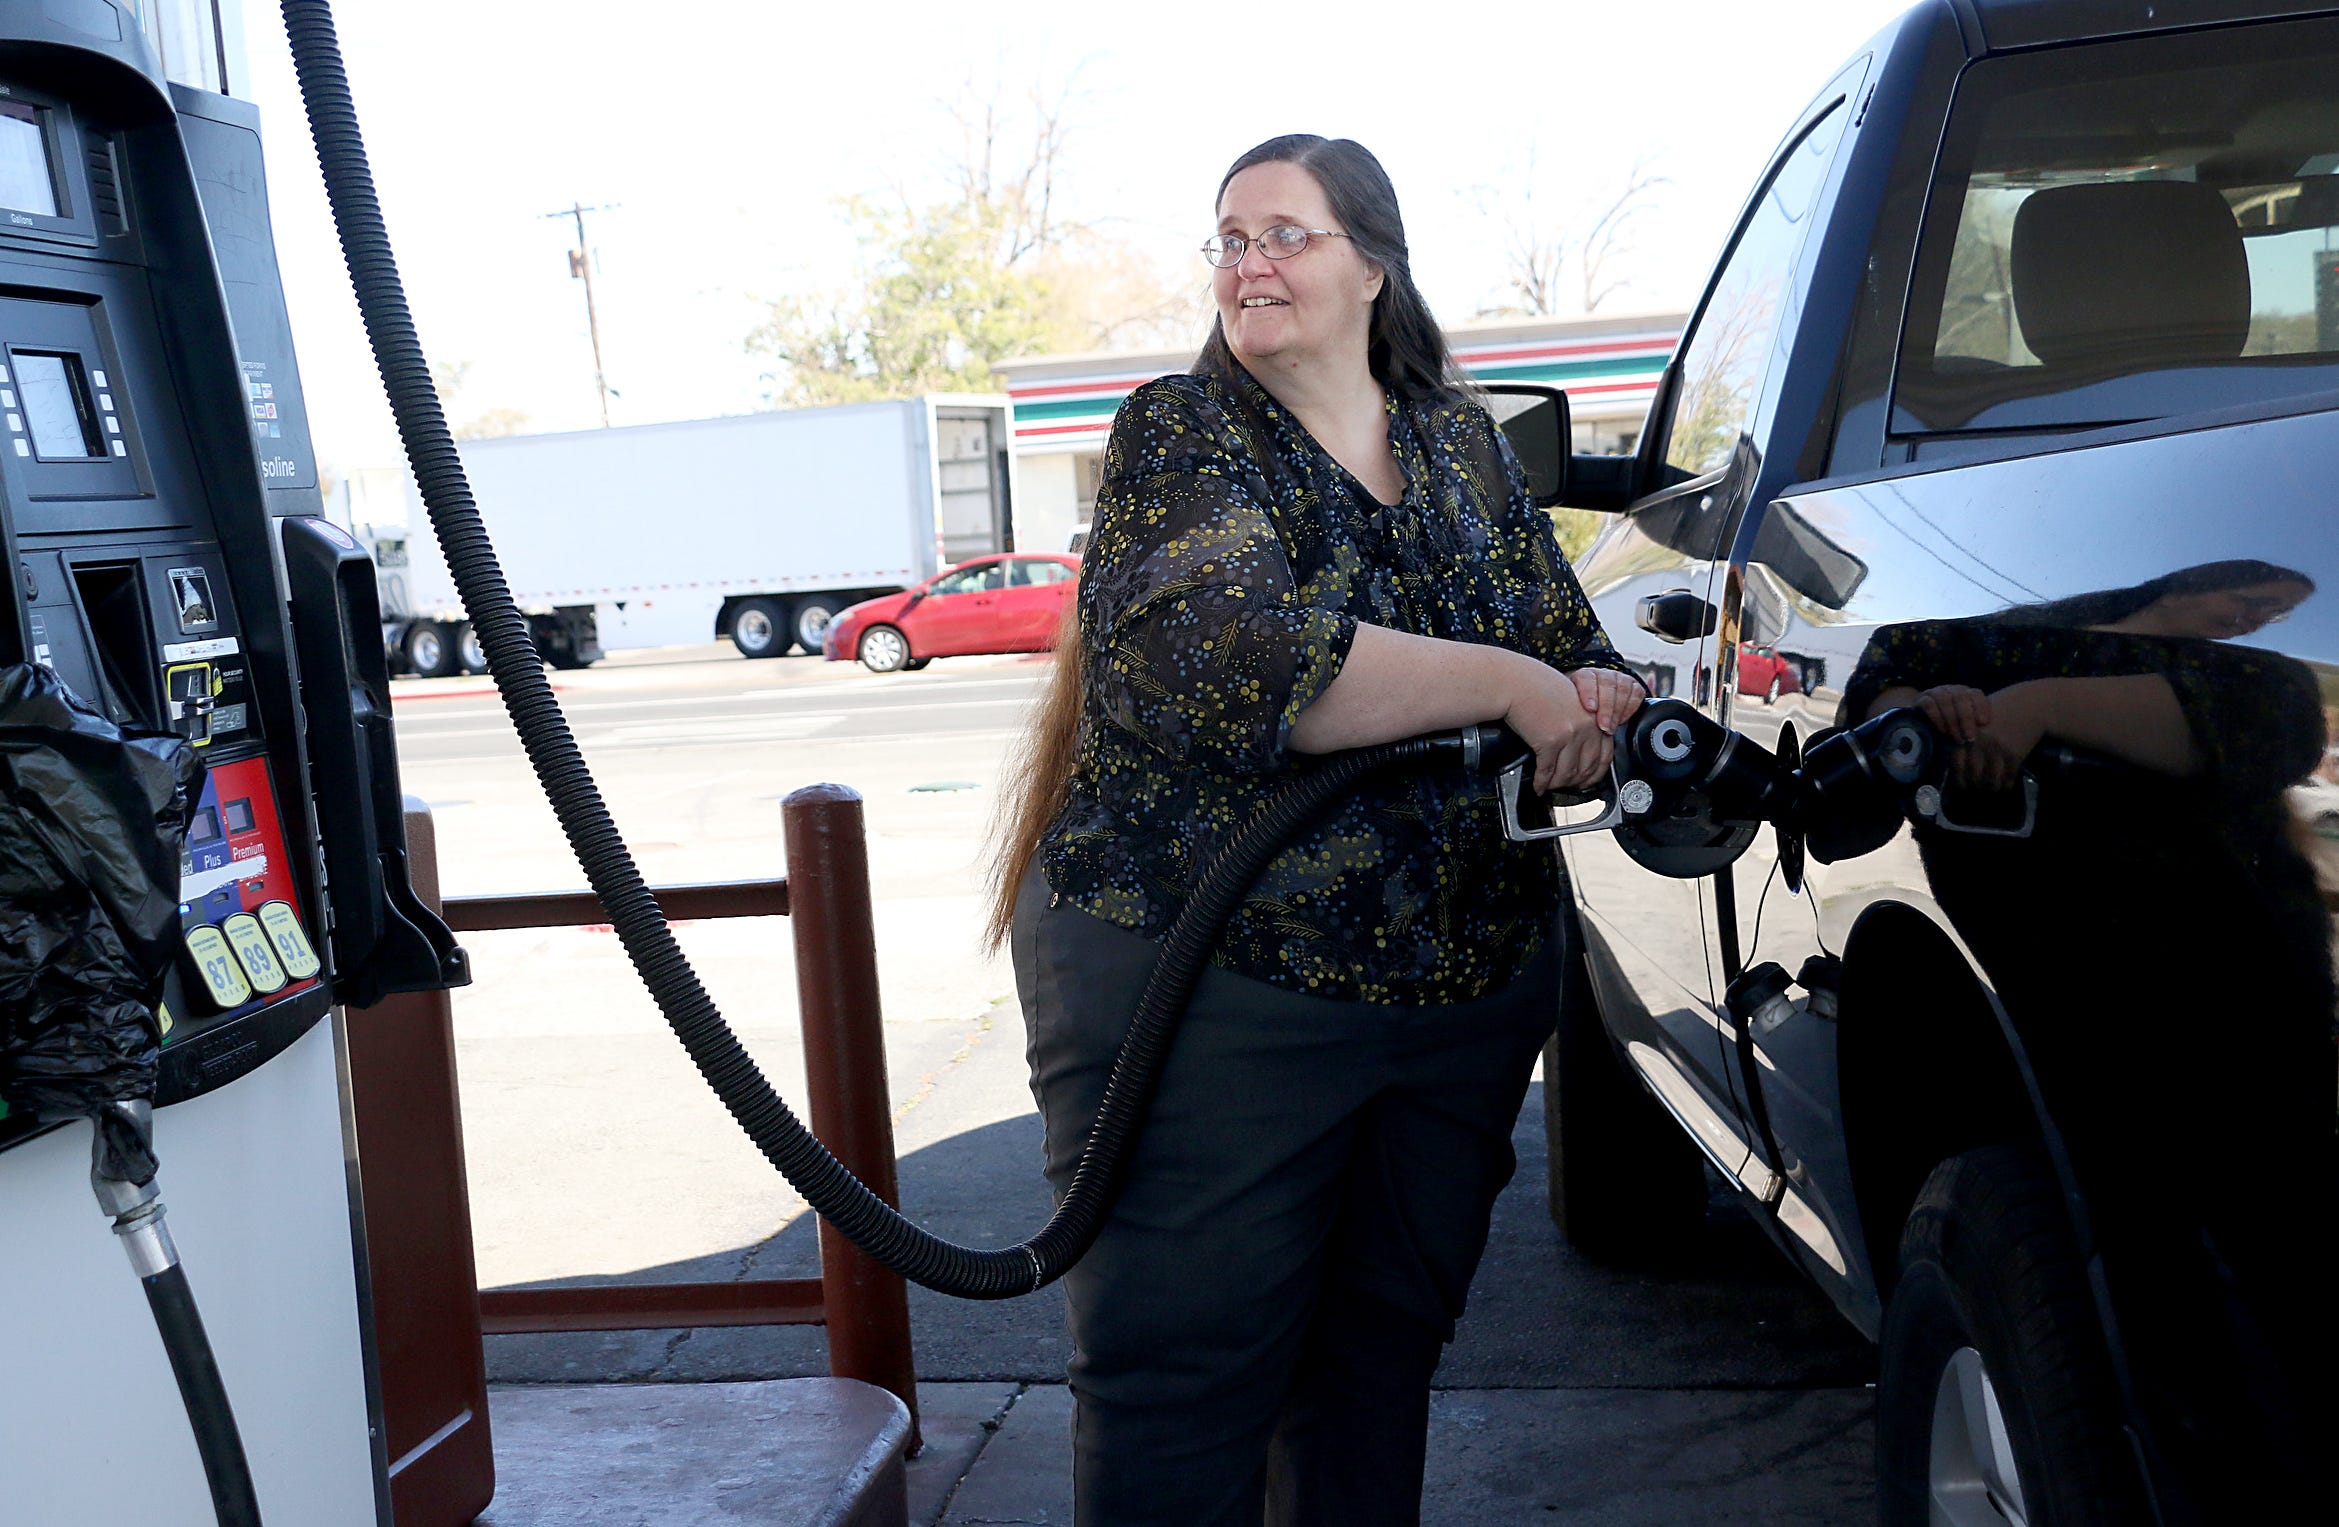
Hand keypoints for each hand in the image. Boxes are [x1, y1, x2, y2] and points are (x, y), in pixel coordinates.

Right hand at [1503, 657, 1612, 793]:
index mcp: (1595, 716)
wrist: (1516, 682)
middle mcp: (1587, 726)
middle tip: (1566, 787)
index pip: (1605, 755)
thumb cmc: (1536, 686)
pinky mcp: (1550, 741)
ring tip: (1549, 787)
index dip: (1595, 774)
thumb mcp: (1569, 700)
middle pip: (1586, 767)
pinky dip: (1542, 782)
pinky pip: (1548, 770)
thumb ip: (1580, 721)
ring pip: (1567, 773)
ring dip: (1557, 785)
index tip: (1586, 780)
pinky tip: (1538, 785)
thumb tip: (1578, 746)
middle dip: (1575, 782)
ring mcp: (1570, 734)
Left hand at [1568, 667, 1645, 736]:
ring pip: (1623, 689)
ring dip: (1618, 710)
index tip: (1590, 708)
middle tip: (1603, 726)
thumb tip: (1558, 723)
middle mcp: (1603, 674)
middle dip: (1606, 707)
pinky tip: (1621, 720)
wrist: (1594, 706)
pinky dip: (1630, 708)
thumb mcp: (1569, 708)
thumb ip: (1565, 711)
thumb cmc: (1579, 709)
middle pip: (1607, 685)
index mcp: (1584, 675)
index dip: (1589, 693)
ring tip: (1611, 727)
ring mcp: (1620, 679)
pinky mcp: (1633, 686)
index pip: (1587, 679)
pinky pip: (1636, 694)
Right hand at [1913, 685, 1990, 743]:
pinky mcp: (1920, 699)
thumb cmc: (1953, 730)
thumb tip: (1988, 729)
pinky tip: (1943, 730)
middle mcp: (1951, 690)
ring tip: (1956, 737)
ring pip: (1944, 699)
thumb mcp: (1967, 727)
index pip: (1975, 693)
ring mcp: (1934, 692)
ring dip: (1952, 719)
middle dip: (1966, 718)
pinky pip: (1928, 704)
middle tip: (1970, 737)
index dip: (1980, 706)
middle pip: (1960, 696)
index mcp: (1965, 693)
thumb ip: (1976, 725)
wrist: (1926, 729)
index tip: (1983, 722)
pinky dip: (1937, 717)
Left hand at [1948, 683, 2048, 793]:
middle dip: (1975, 787)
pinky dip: (2006, 785)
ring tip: (1991, 789)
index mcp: (1965, 734)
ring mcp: (1997, 749)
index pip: (1957, 766)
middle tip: (1978, 790)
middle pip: (1973, 775)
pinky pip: (2008, 776)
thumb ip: (1964, 737)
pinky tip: (2005, 786)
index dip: (1960, 780)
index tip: (1963, 786)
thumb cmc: (2001, 710)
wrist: (2031, 705)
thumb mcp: (1976, 718)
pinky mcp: (2014, 754)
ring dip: (1991, 788)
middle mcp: (1978, 743)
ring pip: (1990, 780)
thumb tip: (1957, 764)